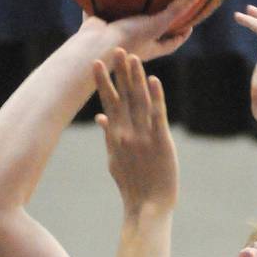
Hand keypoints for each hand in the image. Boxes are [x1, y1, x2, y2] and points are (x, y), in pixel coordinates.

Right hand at [80, 0, 197, 62]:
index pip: (170, 44)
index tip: (190, 26)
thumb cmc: (129, 39)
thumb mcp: (156, 24)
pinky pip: (99, 11)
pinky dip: (98, 1)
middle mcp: (132, 42)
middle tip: (165, 6)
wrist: (95, 45)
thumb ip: (175, 10)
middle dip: (156, 22)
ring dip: (127, 10)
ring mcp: (114, 34)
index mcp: (149, 47)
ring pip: (123, 20)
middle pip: (148, 32)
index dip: (181, 36)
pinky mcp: (97, 26)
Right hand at [94, 49, 177, 214]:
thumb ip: (108, 136)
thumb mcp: (114, 160)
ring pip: (139, 102)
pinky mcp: (161, 142)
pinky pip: (158, 116)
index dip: (102, 82)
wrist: (146, 208)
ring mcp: (144, 137)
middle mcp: (127, 133)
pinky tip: (153, 81)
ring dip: (135, 78)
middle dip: (117, 73)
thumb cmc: (132, 186)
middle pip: (122, 97)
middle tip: (114, 48)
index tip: (95, 62)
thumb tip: (100, 117)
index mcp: (115, 136)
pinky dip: (156, 98)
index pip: (108, 103)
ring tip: (131, 58)